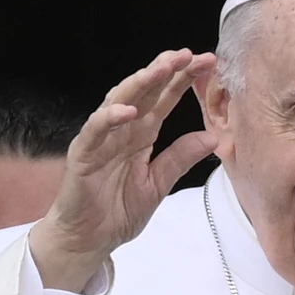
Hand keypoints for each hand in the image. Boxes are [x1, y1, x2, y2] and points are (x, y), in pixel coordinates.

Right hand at [30, 49, 218, 293]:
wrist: (89, 240)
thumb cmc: (117, 211)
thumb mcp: (159, 184)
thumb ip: (181, 158)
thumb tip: (212, 136)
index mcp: (142, 135)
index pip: (165, 99)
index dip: (184, 80)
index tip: (208, 63)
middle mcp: (122, 131)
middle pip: (145, 92)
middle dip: (166, 71)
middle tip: (189, 54)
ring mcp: (100, 140)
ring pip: (119, 102)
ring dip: (140, 83)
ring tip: (162, 67)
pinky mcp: (82, 156)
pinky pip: (95, 132)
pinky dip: (110, 120)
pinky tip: (128, 110)